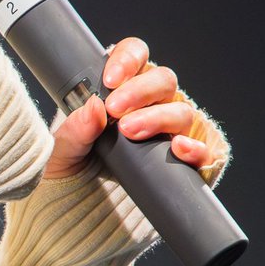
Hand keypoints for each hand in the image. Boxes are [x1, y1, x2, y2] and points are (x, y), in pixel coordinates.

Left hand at [43, 37, 222, 180]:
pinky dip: (196, 147)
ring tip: (131, 132)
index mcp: (121, 88)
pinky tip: (178, 148)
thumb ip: (73, 131)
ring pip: (182, 110)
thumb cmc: (71, 169)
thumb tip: (94, 107)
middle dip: (140, 91)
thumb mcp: (61, 151)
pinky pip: (204, 149)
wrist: (82, 210)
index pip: (135, 55)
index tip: (110, 80)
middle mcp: (151, 104)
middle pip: (163, 79)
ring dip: (159, 117)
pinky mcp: (186, 162)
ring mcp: (171, 132)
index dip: (128, 59)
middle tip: (116, 111)